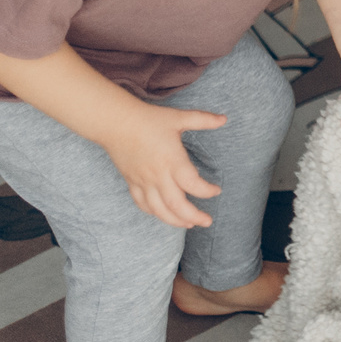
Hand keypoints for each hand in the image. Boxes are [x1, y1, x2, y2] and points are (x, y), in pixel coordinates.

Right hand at [101, 102, 226, 227]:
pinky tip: (163, 214)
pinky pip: (142, 204)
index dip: (207, 191)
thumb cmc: (149, 120)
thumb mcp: (179, 117)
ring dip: (174, 220)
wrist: (116, 123)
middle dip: (193, 216)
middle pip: (176, 205)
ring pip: (158, 210)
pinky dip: (154, 212)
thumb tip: (224, 119)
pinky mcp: (131, 182)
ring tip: (189, 224)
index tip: (216, 191)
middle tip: (207, 221)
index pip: (193, 185)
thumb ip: (203, 120)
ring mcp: (143, 182)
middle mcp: (158, 175)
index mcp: (172, 161)